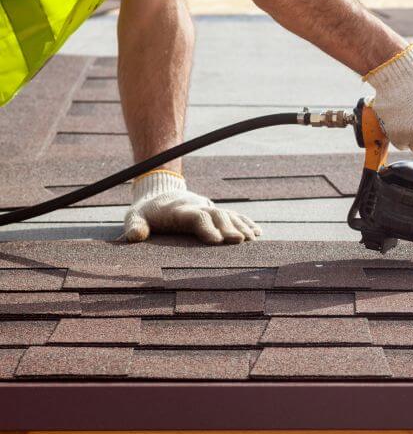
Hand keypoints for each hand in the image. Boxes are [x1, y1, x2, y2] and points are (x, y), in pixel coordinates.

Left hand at [124, 171, 261, 243]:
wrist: (160, 192)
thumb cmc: (146, 212)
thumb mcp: (134, 217)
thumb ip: (135, 226)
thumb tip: (135, 237)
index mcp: (178, 210)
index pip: (195, 216)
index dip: (206, 227)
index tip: (216, 241)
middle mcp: (197, 207)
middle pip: (217, 214)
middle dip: (229, 227)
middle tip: (240, 241)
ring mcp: (208, 208)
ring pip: (228, 214)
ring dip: (241, 226)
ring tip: (252, 239)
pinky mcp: (214, 211)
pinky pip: (234, 215)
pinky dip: (246, 222)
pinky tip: (257, 232)